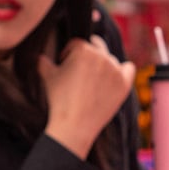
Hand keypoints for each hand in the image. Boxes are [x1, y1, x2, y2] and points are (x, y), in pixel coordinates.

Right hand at [42, 38, 135, 159]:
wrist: (74, 125)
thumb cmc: (59, 100)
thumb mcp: (47, 77)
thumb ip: (42, 61)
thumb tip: (39, 56)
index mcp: (83, 50)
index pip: (76, 44)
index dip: (68, 54)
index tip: (65, 66)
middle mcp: (102, 56)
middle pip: (95, 47)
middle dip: (86, 56)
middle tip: (80, 73)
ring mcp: (115, 69)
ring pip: (110, 59)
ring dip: (102, 65)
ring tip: (92, 82)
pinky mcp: (124, 84)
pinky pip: (129, 68)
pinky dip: (123, 70)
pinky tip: (114, 76)